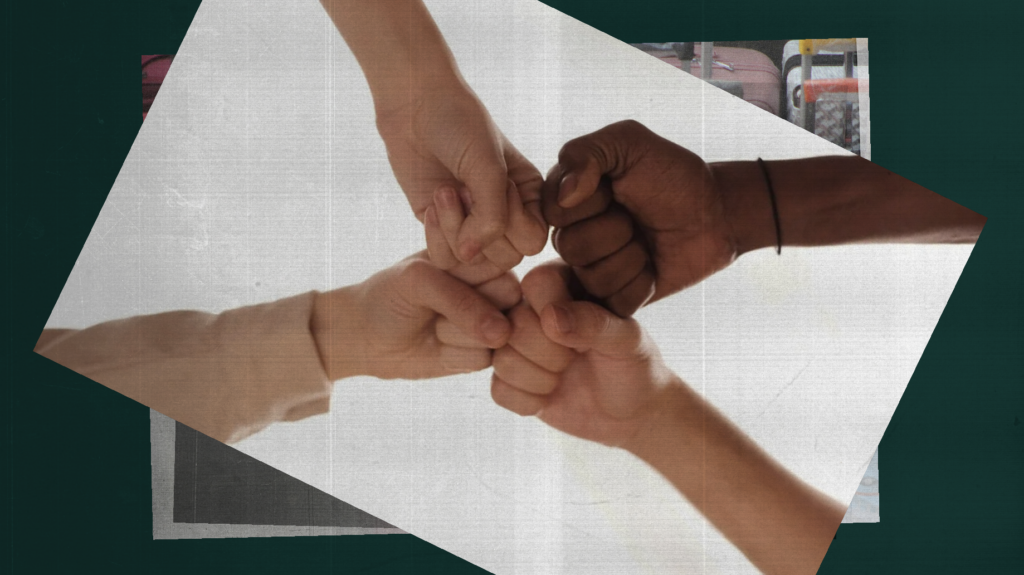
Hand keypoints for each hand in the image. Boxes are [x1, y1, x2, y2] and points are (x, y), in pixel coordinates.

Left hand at [312, 250, 520, 381]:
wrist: (365, 335)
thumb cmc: (390, 295)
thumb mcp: (419, 281)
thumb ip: (462, 300)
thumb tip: (504, 334)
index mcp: (482, 256)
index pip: (502, 262)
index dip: (470, 274)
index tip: (435, 272)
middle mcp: (495, 289)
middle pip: (509, 299)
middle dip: (465, 306)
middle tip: (434, 302)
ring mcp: (492, 323)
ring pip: (498, 332)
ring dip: (454, 332)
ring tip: (432, 323)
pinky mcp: (483, 354)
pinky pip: (484, 358)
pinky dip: (453, 354)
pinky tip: (436, 345)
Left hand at [376, 83, 546, 268]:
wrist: (414, 106)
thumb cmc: (459, 125)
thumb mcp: (487, 168)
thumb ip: (491, 218)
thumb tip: (470, 256)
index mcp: (529, 196)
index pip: (534, 242)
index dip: (512, 222)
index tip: (497, 183)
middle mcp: (506, 215)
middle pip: (506, 257)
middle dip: (480, 225)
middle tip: (463, 187)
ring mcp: (473, 225)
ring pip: (473, 260)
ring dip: (454, 228)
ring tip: (446, 192)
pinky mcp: (443, 229)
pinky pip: (446, 259)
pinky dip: (436, 236)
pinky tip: (432, 205)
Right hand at [490, 261, 676, 448]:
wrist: (632, 411)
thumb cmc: (634, 366)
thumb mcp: (627, 341)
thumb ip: (594, 323)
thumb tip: (550, 316)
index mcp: (562, 285)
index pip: (536, 283)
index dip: (556, 315)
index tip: (586, 335)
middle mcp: (532, 311)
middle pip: (513, 326)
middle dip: (551, 354)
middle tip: (576, 359)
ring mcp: (517, 346)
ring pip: (501, 359)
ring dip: (541, 379)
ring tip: (565, 377)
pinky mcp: (509, 380)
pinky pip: (498, 390)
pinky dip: (529, 402)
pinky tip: (550, 397)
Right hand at [542, 120, 738, 315]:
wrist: (716, 213)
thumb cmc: (672, 175)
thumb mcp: (630, 142)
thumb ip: (587, 152)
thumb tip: (565, 193)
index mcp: (567, 199)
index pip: (554, 212)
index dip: (590, 202)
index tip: (616, 188)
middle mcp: (572, 236)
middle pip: (571, 247)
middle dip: (616, 230)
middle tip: (637, 218)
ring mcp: (592, 270)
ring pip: (593, 278)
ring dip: (632, 257)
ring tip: (646, 241)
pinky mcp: (615, 299)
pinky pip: (615, 304)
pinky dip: (642, 285)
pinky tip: (653, 267)